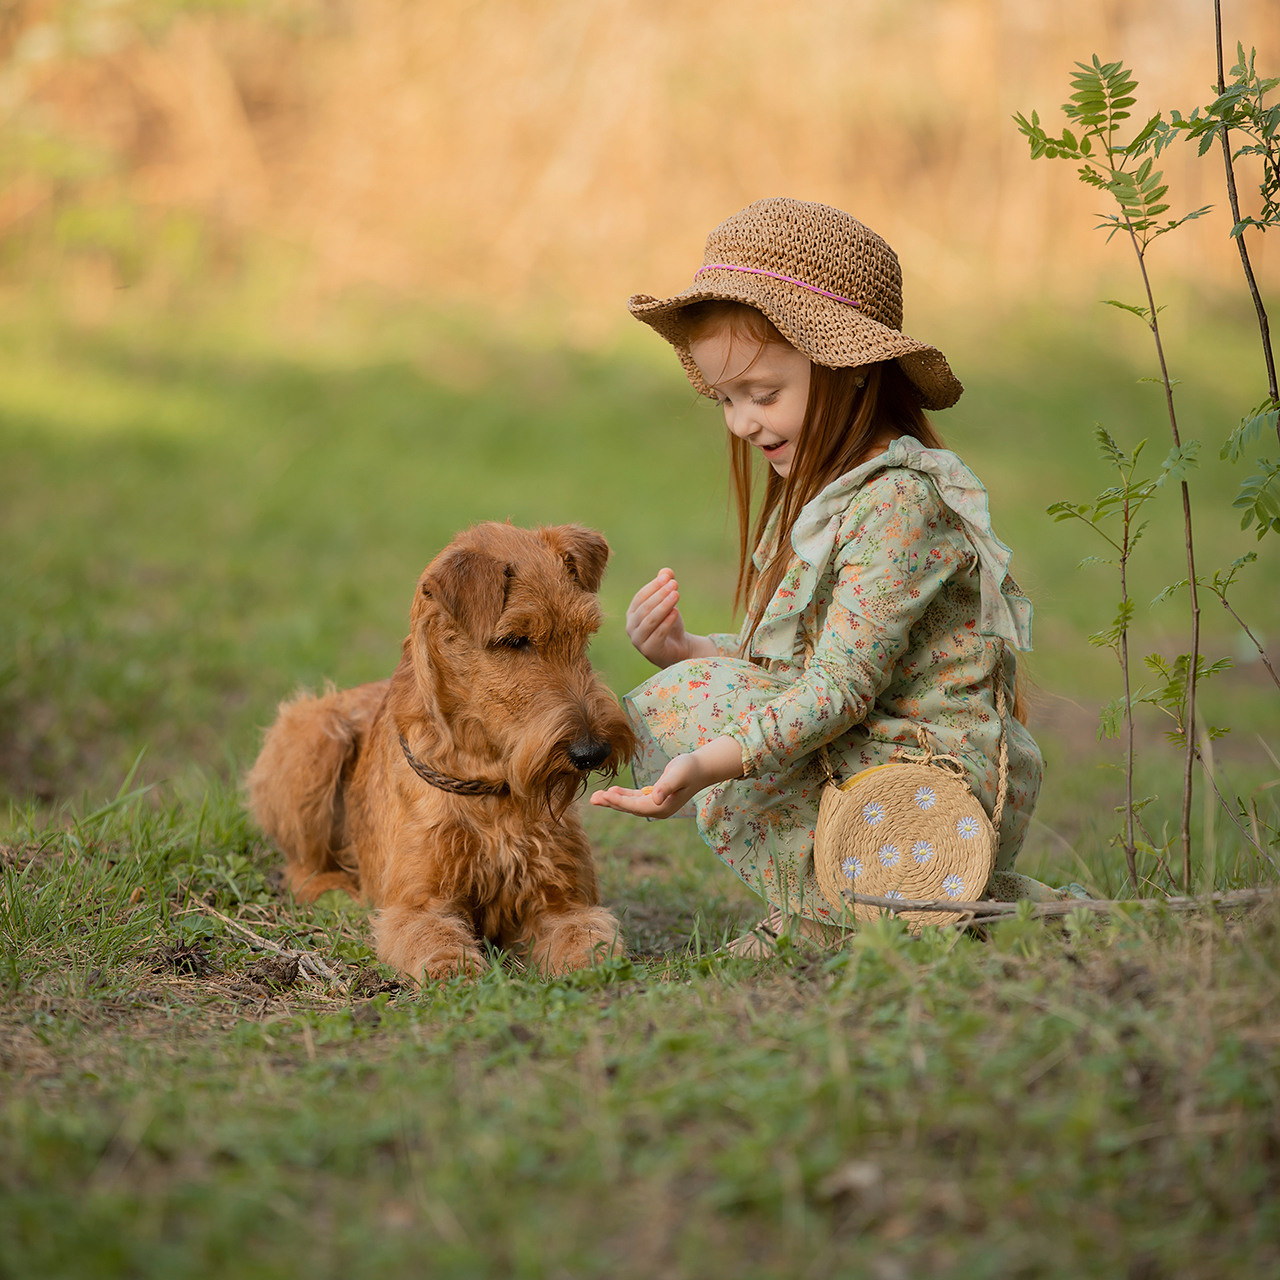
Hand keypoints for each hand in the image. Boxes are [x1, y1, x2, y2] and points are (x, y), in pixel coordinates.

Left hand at [590, 737, 743, 819]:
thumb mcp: (678, 774)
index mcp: (663, 807)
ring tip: (596, 797)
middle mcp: (658, 810)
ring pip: (629, 804)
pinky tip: (611, 792)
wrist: (701, 767)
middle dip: (611, 803)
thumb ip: (666, 786)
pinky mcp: (654, 798)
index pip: (636, 806)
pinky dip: (622, 796)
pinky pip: (634, 799)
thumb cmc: (690, 768)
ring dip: (613, 800)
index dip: (620, 801)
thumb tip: (656, 798)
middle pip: (630, 808)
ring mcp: (656, 805)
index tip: (606, 794)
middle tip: (593, 798)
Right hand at [626, 568, 714, 667]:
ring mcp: (638, 641)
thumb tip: (666, 571)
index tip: (667, 577)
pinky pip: (657, 634)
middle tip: (674, 584)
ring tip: (676, 595)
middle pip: (644, 608)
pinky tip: (676, 611)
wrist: (679, 649)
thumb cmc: (670, 624)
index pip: (640, 597)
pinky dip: (666, 622)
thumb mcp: (669, 603)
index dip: (653, 586)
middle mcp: (631, 627)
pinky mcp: (649, 651)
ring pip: (649, 621)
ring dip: (663, 606)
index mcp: (632, 613)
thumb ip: (666, 587)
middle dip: (660, 594)